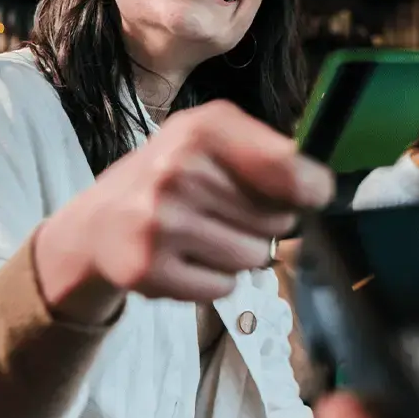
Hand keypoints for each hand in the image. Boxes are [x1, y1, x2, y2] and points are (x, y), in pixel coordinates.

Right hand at [34, 100, 334, 322]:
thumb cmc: (171, 175)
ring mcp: (160, 222)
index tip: (313, 195)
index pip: (288, 167)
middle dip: (265, 223)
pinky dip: (214, 280)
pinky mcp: (148, 269)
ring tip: (204, 236)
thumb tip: (321, 188)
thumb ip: (270, 154)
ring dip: (240, 253)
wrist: (97, 223)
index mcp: (203, 130)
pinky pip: (224, 287)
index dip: (312, 188)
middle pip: (277, 221)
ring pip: (254, 257)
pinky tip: (187, 260)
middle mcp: (179, 171)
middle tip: (227, 214)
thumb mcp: (211, 141)